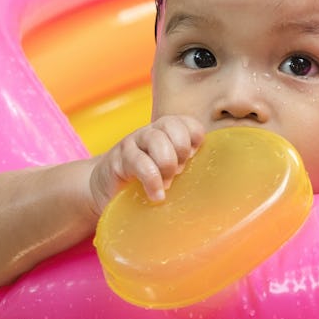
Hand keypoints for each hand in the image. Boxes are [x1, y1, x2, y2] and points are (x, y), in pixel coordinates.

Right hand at [89, 115, 203, 212]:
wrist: (105, 189)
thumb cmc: (144, 181)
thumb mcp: (169, 170)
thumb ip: (186, 165)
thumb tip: (212, 179)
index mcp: (166, 131)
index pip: (188, 122)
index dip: (195, 140)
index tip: (193, 159)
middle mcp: (150, 131)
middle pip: (173, 125)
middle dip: (181, 151)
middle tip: (178, 173)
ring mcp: (133, 142)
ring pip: (156, 140)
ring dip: (167, 165)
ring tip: (167, 185)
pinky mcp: (118, 159)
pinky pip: (140, 163)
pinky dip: (152, 181)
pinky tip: (156, 196)